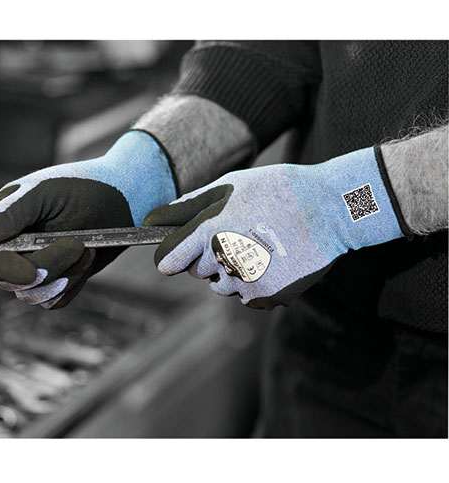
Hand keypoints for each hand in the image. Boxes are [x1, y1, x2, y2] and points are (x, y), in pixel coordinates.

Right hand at [0, 131, 175, 308]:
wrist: (123, 199)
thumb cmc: (82, 187)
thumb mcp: (42, 194)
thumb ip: (6, 216)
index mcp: (0, 224)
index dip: (4, 269)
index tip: (31, 270)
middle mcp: (11, 249)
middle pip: (11, 282)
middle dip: (49, 267)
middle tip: (78, 244)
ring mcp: (34, 266)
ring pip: (34, 295)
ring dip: (66, 275)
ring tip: (86, 247)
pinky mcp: (57, 281)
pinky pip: (55, 301)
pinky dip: (74, 284)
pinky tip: (87, 261)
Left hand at [144, 146, 406, 308]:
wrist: (331, 208)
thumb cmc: (277, 191)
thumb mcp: (230, 186)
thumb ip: (187, 206)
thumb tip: (151, 221)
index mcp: (209, 229)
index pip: (168, 259)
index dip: (169, 258)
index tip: (170, 260)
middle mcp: (223, 258)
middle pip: (197, 271)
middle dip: (208, 258)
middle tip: (237, 235)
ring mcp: (246, 280)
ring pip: (221, 286)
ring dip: (231, 272)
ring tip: (258, 247)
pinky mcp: (267, 295)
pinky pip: (247, 297)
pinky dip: (255, 284)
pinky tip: (274, 261)